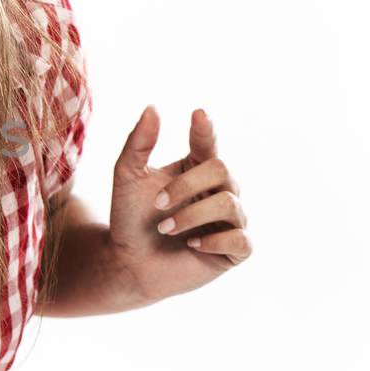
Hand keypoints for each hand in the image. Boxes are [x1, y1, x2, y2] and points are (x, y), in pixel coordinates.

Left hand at [107, 105, 251, 302]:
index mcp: (197, 168)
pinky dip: (215, 240)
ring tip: (165, 228)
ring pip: (230, 204)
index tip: (197, 114)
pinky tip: (191, 243)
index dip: (206, 129)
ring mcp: (231, 220)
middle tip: (158, 205)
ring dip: (193, 215)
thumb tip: (153, 107)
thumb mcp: (128, 178)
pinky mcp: (235, 250)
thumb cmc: (130, 219)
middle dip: (187, 185)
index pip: (208, 142)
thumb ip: (139, 143)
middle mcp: (220, 190)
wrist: (127, 263)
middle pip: (221, 169)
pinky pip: (242, 239)